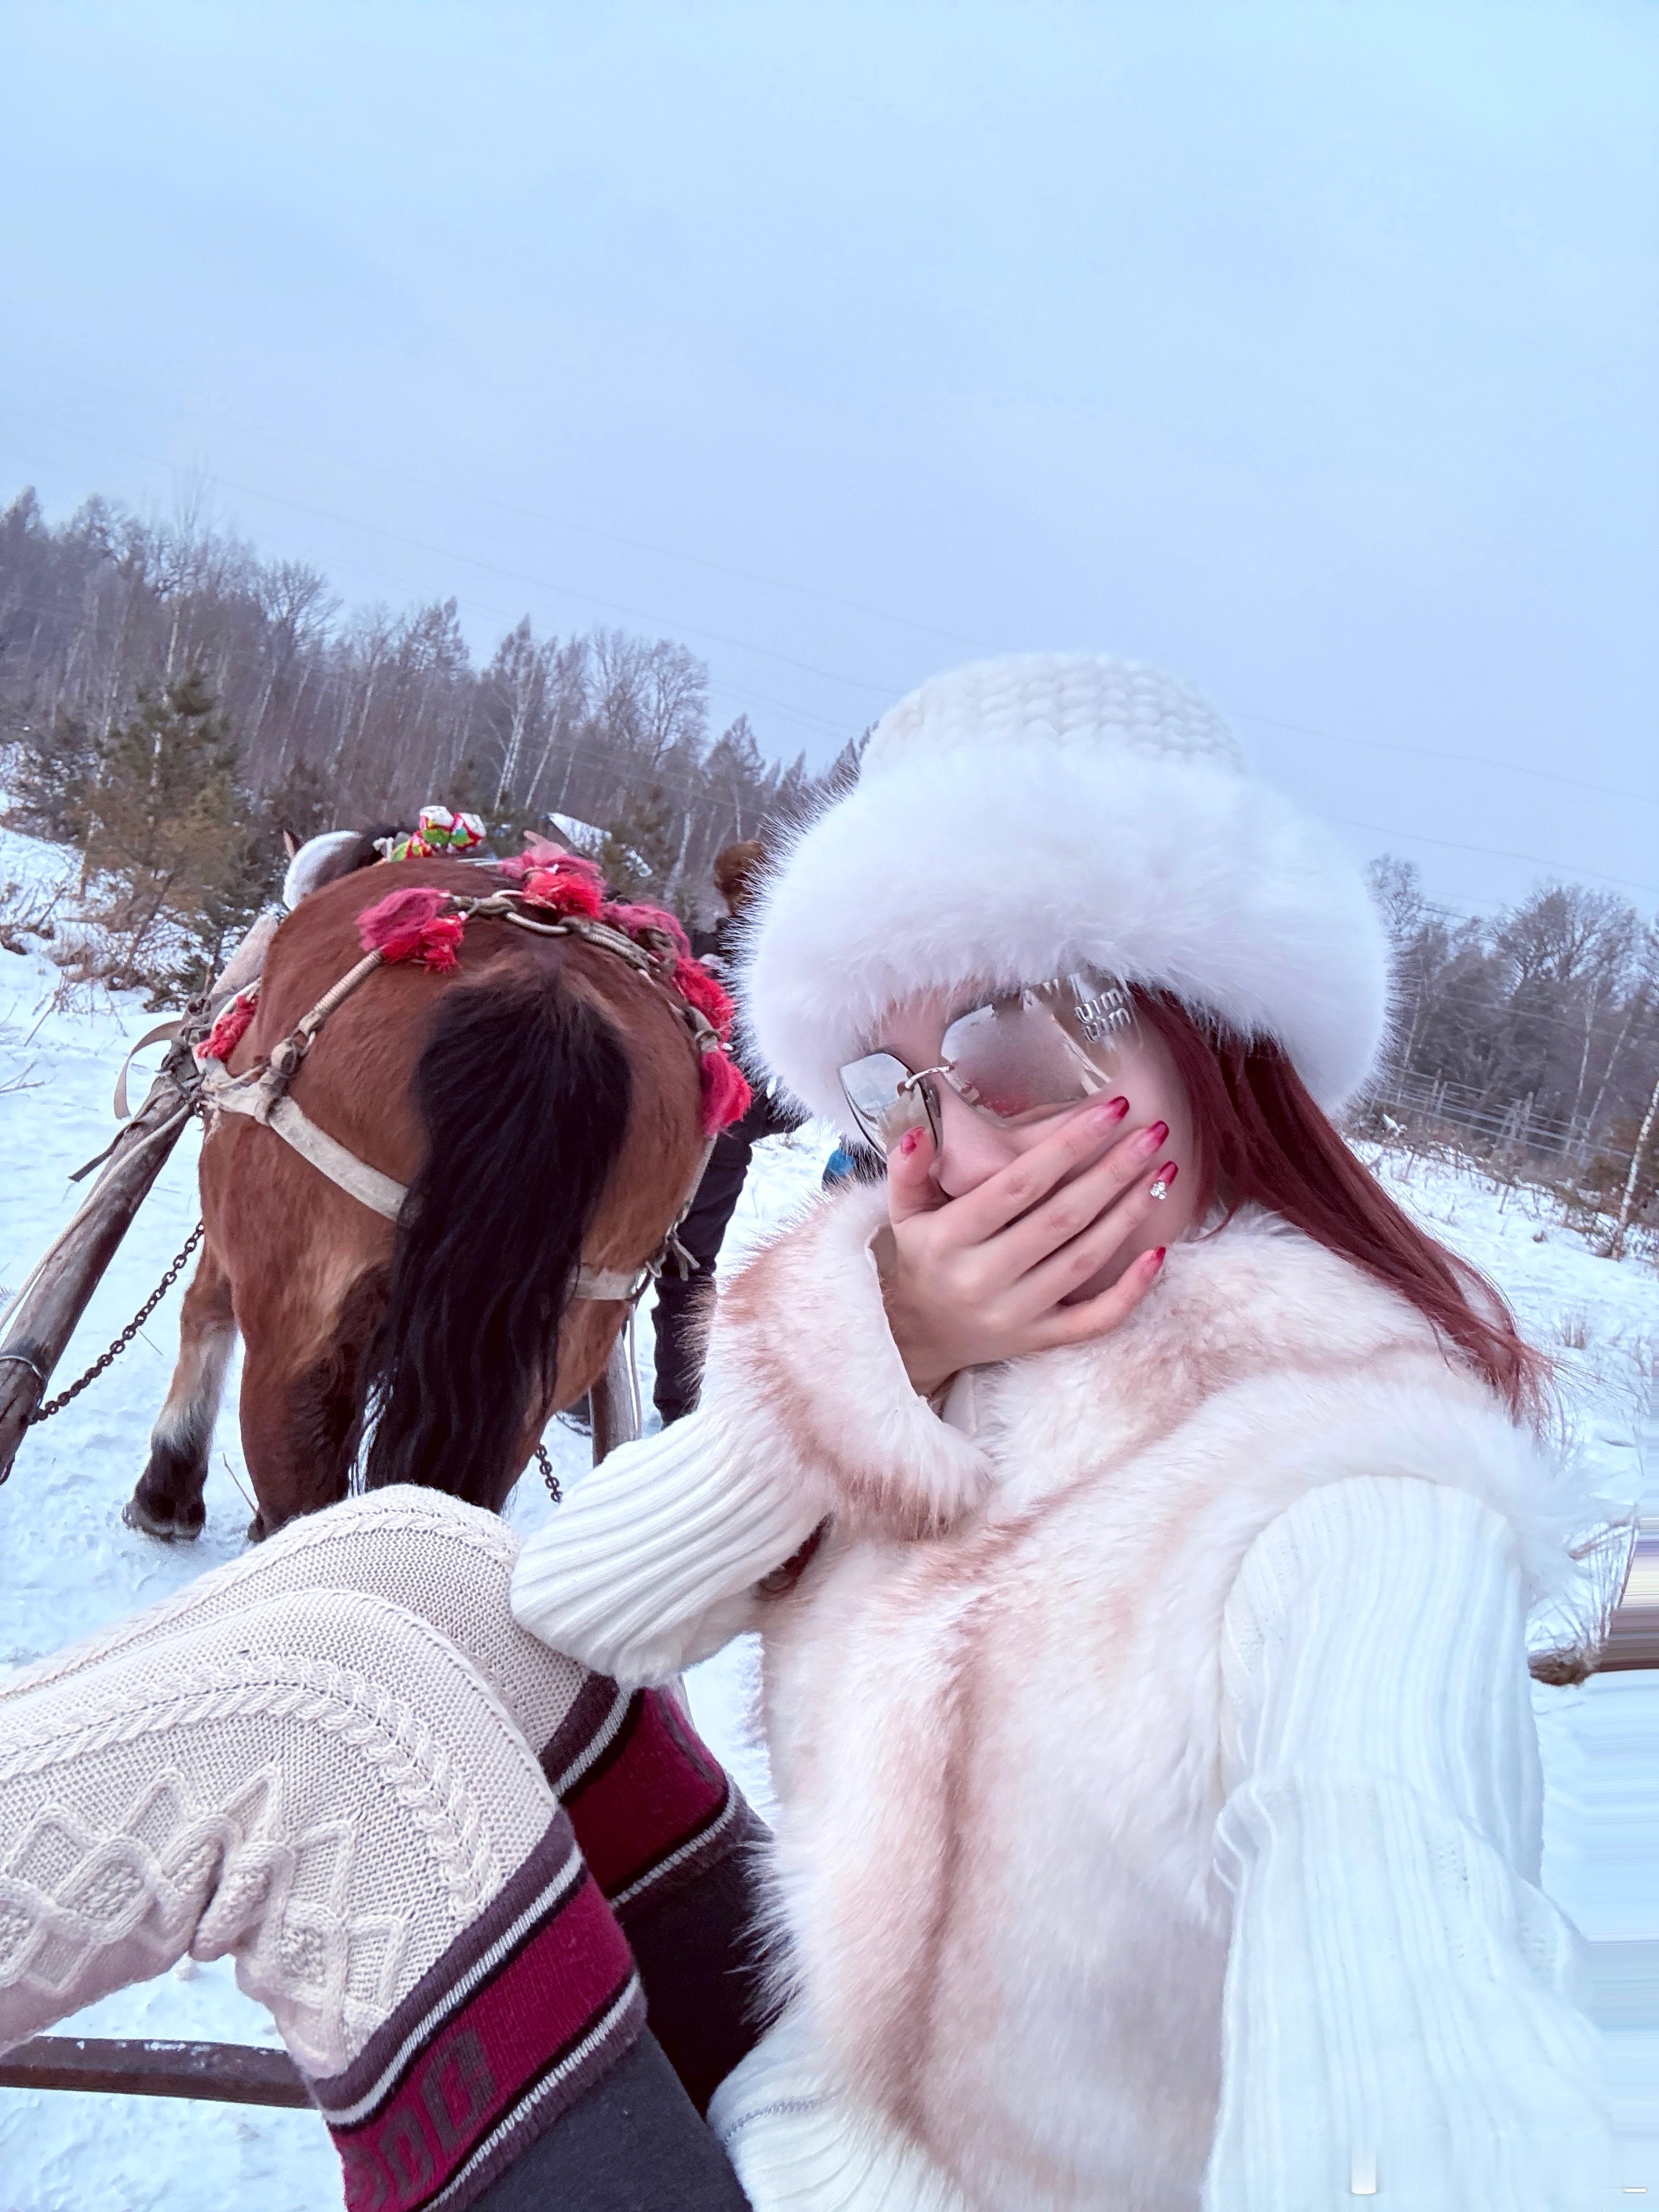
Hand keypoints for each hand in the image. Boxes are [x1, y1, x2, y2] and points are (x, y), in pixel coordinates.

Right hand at [876, 1101, 1174, 1395]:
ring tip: (1163, 1172)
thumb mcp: (904, 1212)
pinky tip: (1159, 1252)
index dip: (1068, 1145)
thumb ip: (907, 1170)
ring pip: (1085, 1260)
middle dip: (1113, 1170)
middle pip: (1062, 1217)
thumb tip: (920, 1132)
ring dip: (1130, 1214)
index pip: (1019, 1185)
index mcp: (951, 1238)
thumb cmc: (922, 1258)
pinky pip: (1094, 1319)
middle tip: (1154, 1131)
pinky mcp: (1040, 1339)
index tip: (1110, 1110)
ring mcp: (1016, 1313)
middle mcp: (984, 1278)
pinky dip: (1130, 1290)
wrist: (919, 1337)